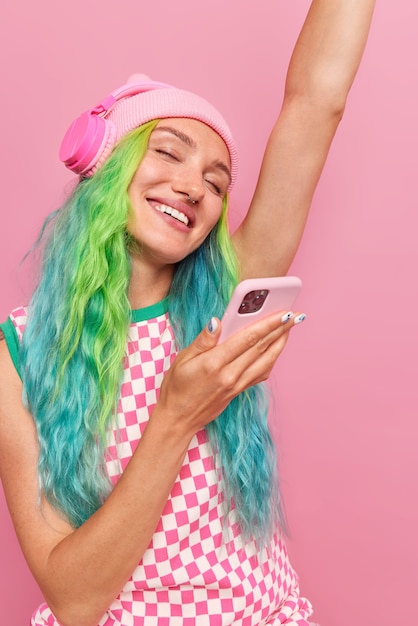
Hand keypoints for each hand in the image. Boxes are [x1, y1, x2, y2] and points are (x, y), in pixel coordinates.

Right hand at [152, 311, 305, 440]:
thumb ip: (203, 340)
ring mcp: (236, 385)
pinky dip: (272, 359)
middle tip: (296, 315)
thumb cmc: (177, 387)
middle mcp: (230, 375)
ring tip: (289, 329)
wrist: (178, 419)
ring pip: (266, 361)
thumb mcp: (182, 359)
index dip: (268, 324)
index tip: (282, 312)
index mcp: (214, 364)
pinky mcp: (238, 391)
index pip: (247, 339)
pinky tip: (275, 349)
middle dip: (280, 330)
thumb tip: (217, 321)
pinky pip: (261, 374)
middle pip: (261, 348)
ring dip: (280, 344)